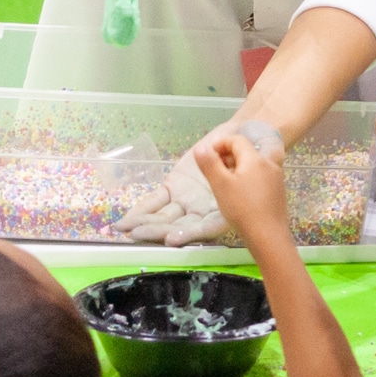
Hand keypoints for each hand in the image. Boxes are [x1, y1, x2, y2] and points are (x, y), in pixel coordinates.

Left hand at [115, 120, 283, 246]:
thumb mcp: (247, 153)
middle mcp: (204, 209)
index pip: (207, 225)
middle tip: (139, 235)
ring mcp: (187, 201)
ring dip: (146, 224)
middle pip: (180, 226)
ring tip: (126, 230)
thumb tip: (237, 153)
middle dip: (159, 231)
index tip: (174, 239)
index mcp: (225, 207)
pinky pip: (156, 201)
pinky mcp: (174, 188)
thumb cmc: (249, 146)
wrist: (240, 137)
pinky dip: (142, 210)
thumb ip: (239, 159)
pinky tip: (127, 220)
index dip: (191, 233)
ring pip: (165, 217)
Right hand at [191, 135, 291, 253]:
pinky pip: (261, 177)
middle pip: (247, 151)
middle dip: (228, 157)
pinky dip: (248, 179)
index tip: (208, 156)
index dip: (221, 144)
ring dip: (238, 168)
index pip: (237, 140)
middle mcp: (269, 164)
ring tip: (225, 184)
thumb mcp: (221, 185)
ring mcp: (276, 178)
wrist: (269, 236)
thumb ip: (210, 164)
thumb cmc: (242, 208)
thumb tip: (201, 147)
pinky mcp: (278, 191)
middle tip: (214, 171)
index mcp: (255, 159)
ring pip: (254, 165)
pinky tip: (241, 195)